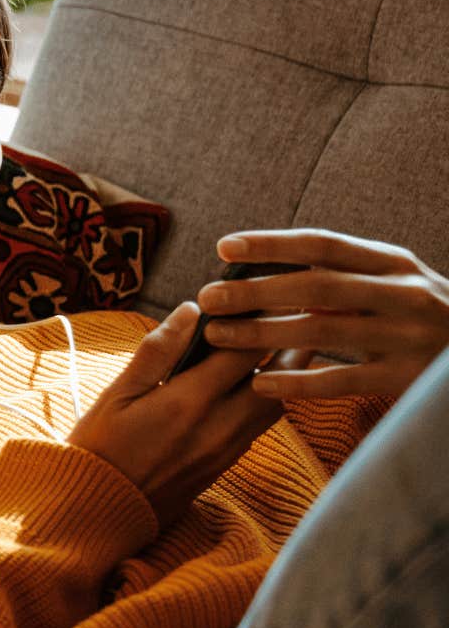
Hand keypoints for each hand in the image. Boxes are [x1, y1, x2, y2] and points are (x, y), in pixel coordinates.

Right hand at [67, 302, 311, 529]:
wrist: (96, 511)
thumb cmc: (97, 447)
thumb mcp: (116, 393)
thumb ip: (156, 351)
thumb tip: (191, 311)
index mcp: (188, 401)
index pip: (245, 349)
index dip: (257, 317)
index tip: (256, 296)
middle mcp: (220, 426)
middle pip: (279, 376)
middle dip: (285, 341)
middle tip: (287, 313)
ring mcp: (227, 449)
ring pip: (276, 403)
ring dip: (279, 373)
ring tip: (272, 345)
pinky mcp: (225, 465)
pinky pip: (260, 426)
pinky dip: (264, 399)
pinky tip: (248, 384)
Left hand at [197, 229, 448, 399]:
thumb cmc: (420, 316)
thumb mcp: (392, 283)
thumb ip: (341, 277)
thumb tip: (268, 272)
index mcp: (392, 263)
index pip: (323, 244)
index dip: (271, 244)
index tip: (224, 247)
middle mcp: (402, 292)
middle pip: (315, 286)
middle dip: (255, 291)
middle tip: (207, 298)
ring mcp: (406, 336)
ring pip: (322, 331)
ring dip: (262, 333)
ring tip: (217, 336)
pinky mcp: (405, 377)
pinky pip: (341, 380)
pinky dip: (297, 381)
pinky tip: (260, 383)